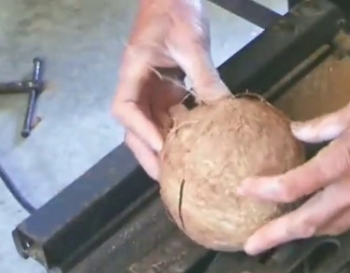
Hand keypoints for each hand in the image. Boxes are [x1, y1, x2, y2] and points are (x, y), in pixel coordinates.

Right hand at [112, 0, 230, 178]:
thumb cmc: (176, 11)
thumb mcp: (192, 43)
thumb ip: (204, 77)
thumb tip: (223, 110)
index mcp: (134, 71)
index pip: (126, 108)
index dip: (141, 131)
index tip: (160, 146)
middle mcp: (138, 85)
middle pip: (135, 128)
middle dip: (149, 154)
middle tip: (168, 179)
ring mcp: (151, 90)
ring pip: (153, 127)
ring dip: (165, 149)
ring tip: (181, 173)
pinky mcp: (167, 91)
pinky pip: (170, 118)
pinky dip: (180, 135)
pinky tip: (195, 151)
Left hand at [238, 80, 349, 254]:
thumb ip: (319, 127)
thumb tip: (296, 132)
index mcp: (343, 162)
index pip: (295, 185)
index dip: (265, 190)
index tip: (244, 189)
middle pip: (308, 222)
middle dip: (276, 236)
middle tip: (251, 246)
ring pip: (329, 227)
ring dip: (301, 234)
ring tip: (278, 237)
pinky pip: (349, 221)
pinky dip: (327, 225)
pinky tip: (316, 221)